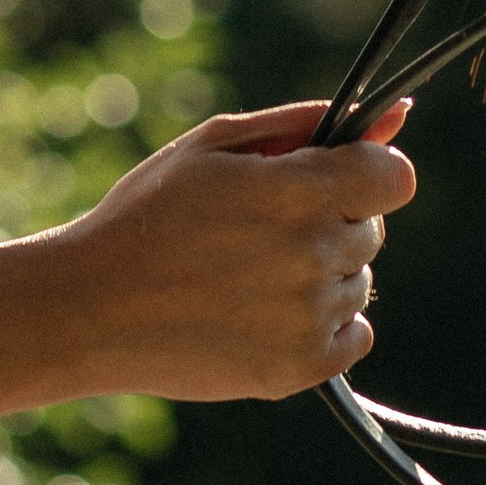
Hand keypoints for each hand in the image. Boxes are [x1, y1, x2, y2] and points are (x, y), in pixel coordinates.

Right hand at [18, 99, 415, 404]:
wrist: (89, 307)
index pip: (394, 179)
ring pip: (359, 282)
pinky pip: (354, 336)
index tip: (335, 180)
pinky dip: (323, 324)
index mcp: (298, 190)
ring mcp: (309, 316)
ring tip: (247, 274)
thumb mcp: (215, 146)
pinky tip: (265, 312)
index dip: (368, 174)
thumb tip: (396, 115)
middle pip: (370, 230)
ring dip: (321, 274)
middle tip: (258, 229)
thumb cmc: (148, 214)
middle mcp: (313, 254)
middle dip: (329, 220)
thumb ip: (306, 126)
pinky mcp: (300, 369)